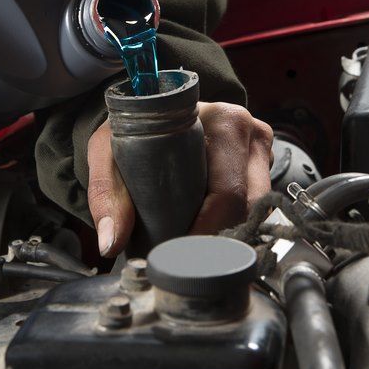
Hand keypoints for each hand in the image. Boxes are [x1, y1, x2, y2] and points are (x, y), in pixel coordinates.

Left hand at [87, 102, 272, 256]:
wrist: (146, 111)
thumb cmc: (134, 126)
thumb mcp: (110, 150)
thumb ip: (107, 192)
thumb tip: (112, 242)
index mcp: (225, 122)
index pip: (229, 192)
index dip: (205, 231)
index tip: (178, 253)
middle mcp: (251, 135)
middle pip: (249, 208)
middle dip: (217, 238)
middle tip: (182, 257)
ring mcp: (260, 154)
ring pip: (257, 213)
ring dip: (227, 235)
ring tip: (192, 248)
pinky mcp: (261, 170)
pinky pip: (257, 211)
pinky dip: (233, 228)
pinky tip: (206, 236)